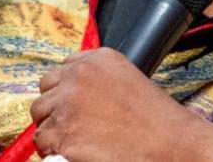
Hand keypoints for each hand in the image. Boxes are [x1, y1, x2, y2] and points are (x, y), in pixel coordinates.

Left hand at [30, 47, 212, 161]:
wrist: (172, 144)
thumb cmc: (158, 120)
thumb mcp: (130, 81)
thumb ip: (100, 80)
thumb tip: (76, 94)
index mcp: (99, 58)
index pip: (64, 69)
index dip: (67, 89)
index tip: (75, 104)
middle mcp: (79, 75)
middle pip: (46, 89)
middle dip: (55, 108)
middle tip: (72, 125)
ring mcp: (68, 103)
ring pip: (40, 116)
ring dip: (53, 129)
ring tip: (75, 141)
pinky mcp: (62, 132)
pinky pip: (42, 141)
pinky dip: (53, 150)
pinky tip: (74, 152)